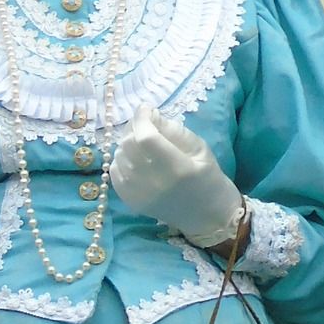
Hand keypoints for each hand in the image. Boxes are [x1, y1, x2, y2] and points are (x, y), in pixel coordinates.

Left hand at [109, 105, 243, 247]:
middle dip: (134, 126)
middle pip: (129, 145)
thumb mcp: (199, 147)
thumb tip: (150, 116)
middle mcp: (154, 183)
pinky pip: (115, 173)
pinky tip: (134, 158)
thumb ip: (173, 130)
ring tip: (141, 140)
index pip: (146, 137)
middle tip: (145, 122)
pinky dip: (121, 159)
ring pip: (119, 156)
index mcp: (177, 168)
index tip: (147, 108)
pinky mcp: (132, 202)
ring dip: (127, 142)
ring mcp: (140, 195)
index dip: (142, 117)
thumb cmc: (208, 177)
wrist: (207, 215)